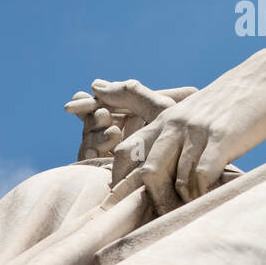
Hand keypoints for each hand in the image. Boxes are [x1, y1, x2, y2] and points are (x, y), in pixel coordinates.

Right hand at [65, 79, 197, 160]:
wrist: (181, 180)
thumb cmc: (180, 140)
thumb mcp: (160, 111)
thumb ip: (133, 94)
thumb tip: (95, 84)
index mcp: (135, 116)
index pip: (105, 103)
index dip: (92, 99)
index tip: (84, 94)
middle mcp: (122, 133)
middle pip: (94, 119)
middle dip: (94, 117)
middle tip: (105, 116)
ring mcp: (113, 153)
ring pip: (88, 135)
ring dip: (94, 133)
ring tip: (113, 135)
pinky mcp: (107, 172)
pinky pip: (88, 156)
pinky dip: (90, 150)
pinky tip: (95, 151)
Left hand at [112, 52, 265, 214]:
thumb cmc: (233, 102)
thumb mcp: (197, 113)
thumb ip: (178, 136)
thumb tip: (165, 172)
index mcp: (165, 119)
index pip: (125, 151)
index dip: (120, 180)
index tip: (126, 203)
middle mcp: (175, 124)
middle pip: (147, 172)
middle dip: (151, 201)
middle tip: (160, 219)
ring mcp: (198, 130)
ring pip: (175, 179)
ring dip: (181, 202)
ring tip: (187, 214)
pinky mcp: (222, 137)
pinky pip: (201, 176)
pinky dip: (203, 194)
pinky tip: (210, 198)